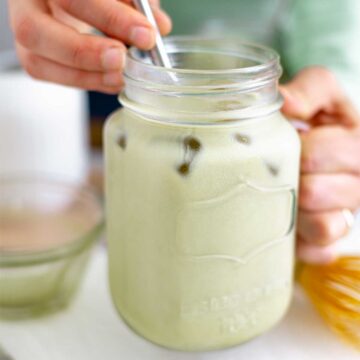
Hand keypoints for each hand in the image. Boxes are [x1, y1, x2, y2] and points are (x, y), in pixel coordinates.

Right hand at [7, 0, 171, 92]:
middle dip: (87, 52)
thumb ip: (136, 3)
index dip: (112, 18)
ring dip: (86, 76)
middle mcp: (26, 5)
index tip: (147, 35)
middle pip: (37, 31)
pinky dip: (84, 81)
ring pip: (39, 62)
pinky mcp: (31, 57)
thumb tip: (160, 26)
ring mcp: (23, 34)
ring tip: (120, 77)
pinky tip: (110, 80)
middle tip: (122, 60)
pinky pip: (49, 75)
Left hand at [280, 67, 359, 263]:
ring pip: (321, 227)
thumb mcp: (320, 94)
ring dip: (292, 210)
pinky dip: (297, 240)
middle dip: (286, 178)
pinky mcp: (331, 244)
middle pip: (314, 192)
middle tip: (275, 169)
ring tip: (280, 192)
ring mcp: (347, 217)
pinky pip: (318, 252)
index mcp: (359, 146)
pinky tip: (287, 218)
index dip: (292, 150)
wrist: (319, 150)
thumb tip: (286, 104)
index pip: (319, 154)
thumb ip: (309, 90)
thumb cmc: (318, 123)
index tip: (283, 143)